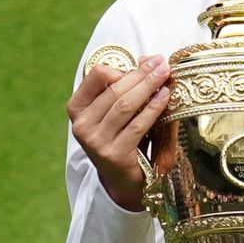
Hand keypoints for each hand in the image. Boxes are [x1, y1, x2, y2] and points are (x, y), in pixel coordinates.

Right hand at [68, 55, 169, 214]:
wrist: (124, 182)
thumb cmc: (122, 140)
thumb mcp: (117, 113)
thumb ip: (126, 88)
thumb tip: (146, 60)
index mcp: (77, 109)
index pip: (96, 75)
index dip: (122, 66)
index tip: (146, 62)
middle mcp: (81, 125)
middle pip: (114, 89)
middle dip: (142, 74)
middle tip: (162, 64)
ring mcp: (96, 141)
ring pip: (126, 104)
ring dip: (149, 87)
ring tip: (166, 76)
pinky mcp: (114, 154)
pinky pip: (138, 124)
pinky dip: (154, 107)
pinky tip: (166, 97)